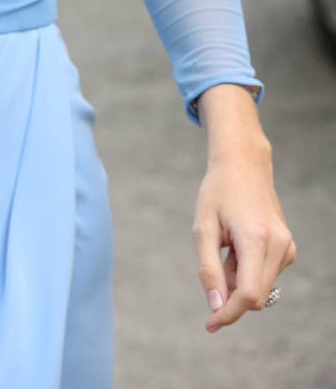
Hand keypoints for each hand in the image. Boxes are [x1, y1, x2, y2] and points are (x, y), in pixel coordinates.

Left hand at [193, 139, 295, 332]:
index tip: (210, 324)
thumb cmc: (217, 193)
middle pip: (255, 296)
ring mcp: (287, 247)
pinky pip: (266, 275)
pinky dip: (248, 272)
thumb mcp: (203, 228)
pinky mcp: (288, 248)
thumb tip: (216, 306)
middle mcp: (278, 245)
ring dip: (238, 280)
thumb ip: (208, 269)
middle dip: (230, 295)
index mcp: (256, 238)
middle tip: (212, 266)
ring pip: (260, 288)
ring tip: (225, 248)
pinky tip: (237, 247)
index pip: (248, 294)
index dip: (229, 313)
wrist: (243, 165)